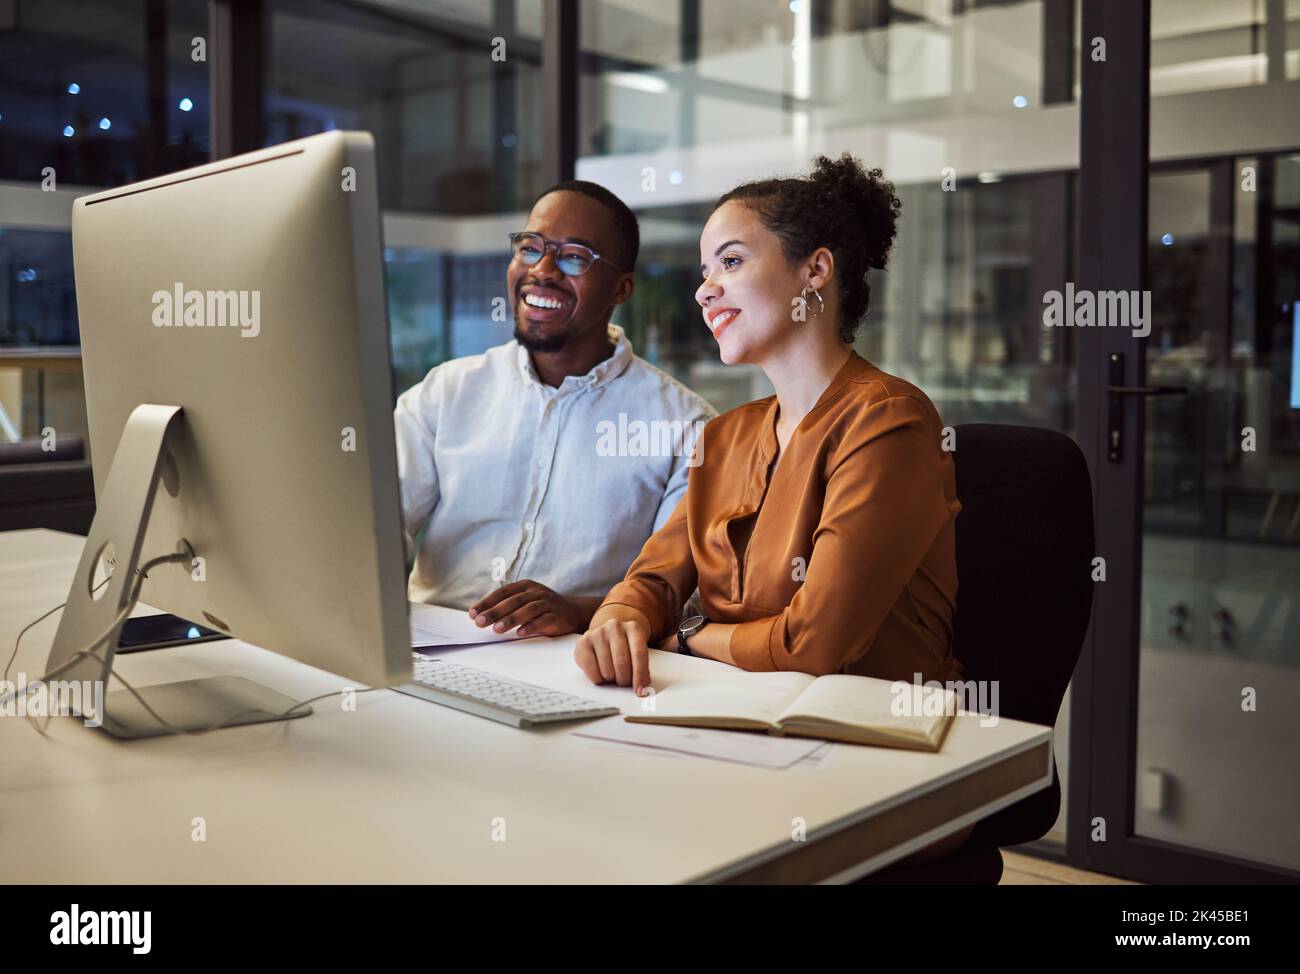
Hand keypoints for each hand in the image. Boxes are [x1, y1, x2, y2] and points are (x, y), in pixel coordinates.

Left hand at [468, 580, 594, 636]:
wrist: (573, 611)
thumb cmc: (541, 608)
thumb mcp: (524, 601)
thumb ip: (505, 606)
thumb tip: (478, 615)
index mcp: (525, 586)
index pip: (502, 592)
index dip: (487, 602)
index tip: (472, 613)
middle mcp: (536, 592)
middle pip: (513, 601)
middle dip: (494, 612)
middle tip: (480, 622)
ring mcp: (547, 603)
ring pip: (527, 610)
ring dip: (510, 619)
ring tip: (496, 630)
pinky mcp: (557, 615)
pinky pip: (543, 620)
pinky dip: (531, 626)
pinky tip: (520, 633)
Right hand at [574, 617, 650, 694]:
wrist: (606, 633)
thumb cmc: (624, 647)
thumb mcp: (636, 653)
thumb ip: (643, 669)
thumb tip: (642, 688)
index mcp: (634, 628)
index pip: (639, 654)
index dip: (640, 675)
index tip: (640, 690)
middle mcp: (615, 627)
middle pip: (621, 662)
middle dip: (624, 679)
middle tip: (624, 682)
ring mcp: (598, 633)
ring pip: (606, 669)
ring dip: (611, 679)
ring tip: (613, 675)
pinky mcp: (583, 642)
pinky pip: (591, 670)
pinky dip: (598, 679)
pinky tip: (601, 674)